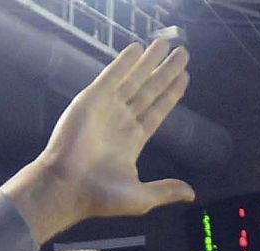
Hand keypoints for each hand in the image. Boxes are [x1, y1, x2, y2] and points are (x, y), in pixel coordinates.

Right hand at [2, 39, 193, 240]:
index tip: (184, 77)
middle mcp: (121, 121)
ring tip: (167, 43)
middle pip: (149, 91)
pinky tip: (138, 48)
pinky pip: (111, 76)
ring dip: (150, 62)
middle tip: (183, 53)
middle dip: (166, 72)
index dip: (170, 95)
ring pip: (134, 80)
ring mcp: (107, 109)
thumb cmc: (100, 197)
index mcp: (133, 141)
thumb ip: (166, 190)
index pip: (157, 111)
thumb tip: (191, 193)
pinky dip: (124, 62)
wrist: (68, 188)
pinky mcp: (92, 100)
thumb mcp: (142, 198)